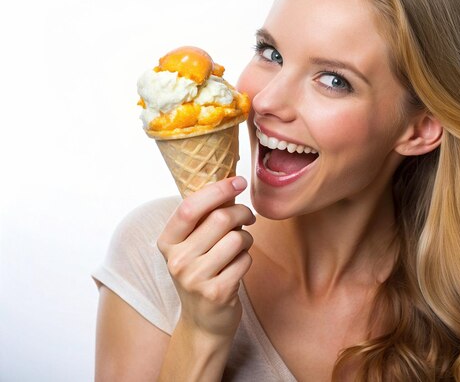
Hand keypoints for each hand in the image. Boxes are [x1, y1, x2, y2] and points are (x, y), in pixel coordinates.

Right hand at [157, 177, 255, 337]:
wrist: (203, 322)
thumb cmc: (202, 273)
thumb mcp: (192, 246)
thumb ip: (204, 218)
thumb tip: (230, 183)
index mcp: (167, 242)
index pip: (190, 207)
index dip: (217, 190)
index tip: (238, 180)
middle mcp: (177, 260)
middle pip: (220, 218)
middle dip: (242, 212)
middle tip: (248, 216)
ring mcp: (195, 279)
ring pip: (237, 238)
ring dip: (246, 238)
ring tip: (240, 246)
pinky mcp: (216, 293)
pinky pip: (245, 260)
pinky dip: (247, 258)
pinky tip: (238, 266)